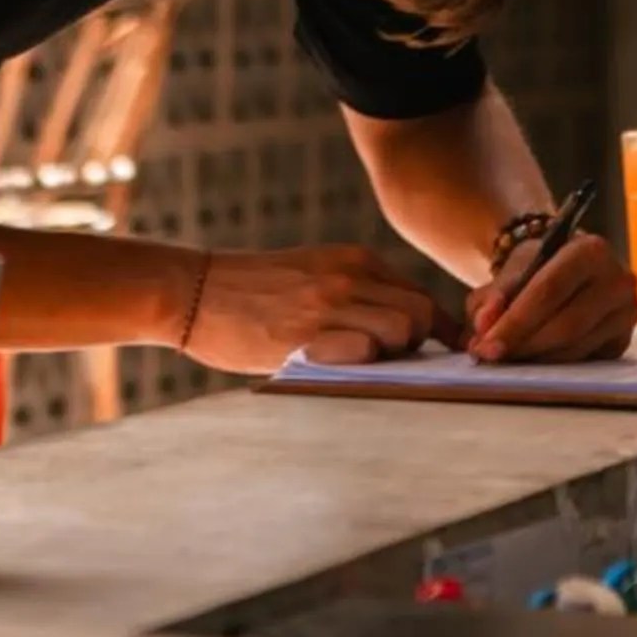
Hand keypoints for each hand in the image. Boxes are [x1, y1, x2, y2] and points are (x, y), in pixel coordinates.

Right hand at [178, 245, 441, 374]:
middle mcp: (350, 277)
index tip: (444, 356)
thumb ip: (359, 295)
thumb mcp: (315, 274)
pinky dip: (365, 368)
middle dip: (423, 346)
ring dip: (396, 357)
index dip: (441, 331)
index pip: (423, 295)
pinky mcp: (306, 335)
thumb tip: (407, 335)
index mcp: (356, 260)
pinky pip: (364, 352)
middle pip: (424, 314)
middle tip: (398, 368)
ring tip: (367, 372)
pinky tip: (343, 376)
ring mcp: (329, 305)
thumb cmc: (253, 292)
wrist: (192, 289)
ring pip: (404, 330)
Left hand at [464, 233, 636, 363]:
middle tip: (491, 358)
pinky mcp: (623, 340)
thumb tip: (484, 326)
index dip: (515, 322)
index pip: (549, 291)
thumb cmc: (540, 267)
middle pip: (566, 325)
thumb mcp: (513, 270)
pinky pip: (584, 360)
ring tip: (506, 359)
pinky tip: (531, 360)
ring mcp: (626, 313)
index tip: (486, 346)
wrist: (568, 266)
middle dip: (524, 345)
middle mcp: (618, 280)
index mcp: (590, 250)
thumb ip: (494, 296)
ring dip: (535, 358)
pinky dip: (552, 364)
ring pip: (575, 348)